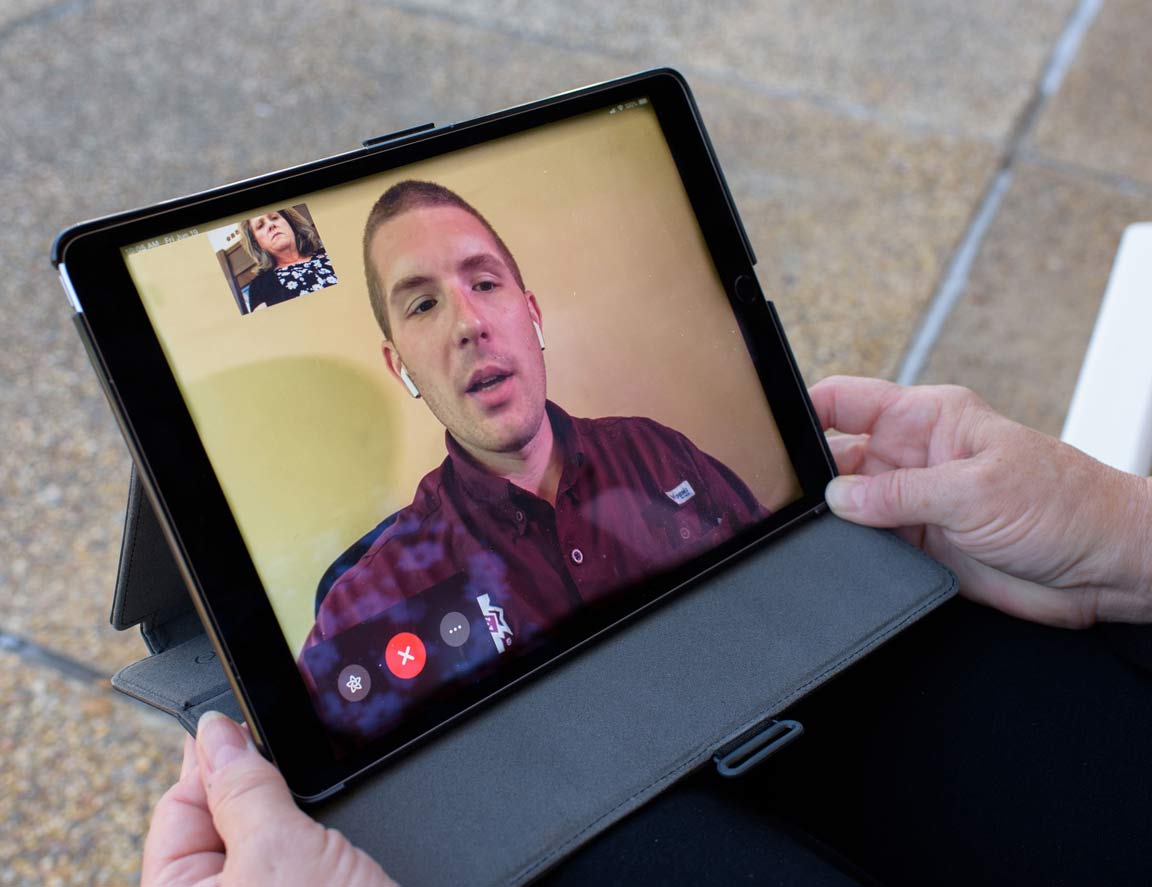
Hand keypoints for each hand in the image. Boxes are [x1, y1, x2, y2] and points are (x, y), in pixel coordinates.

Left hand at [142, 711, 395, 886]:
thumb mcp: (280, 851)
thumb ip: (243, 786)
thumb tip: (216, 732)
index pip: (176, 810)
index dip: (212, 763)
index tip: (244, 722)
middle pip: (217, 822)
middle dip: (256, 791)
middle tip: (292, 767)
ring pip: (262, 839)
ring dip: (291, 818)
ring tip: (317, 829)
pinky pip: (290, 862)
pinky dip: (312, 844)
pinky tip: (335, 851)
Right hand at [810, 376, 1151, 627]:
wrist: (1107, 567)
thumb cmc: (1066, 505)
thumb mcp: (976, 489)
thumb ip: (900, 494)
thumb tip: (838, 496)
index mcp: (927, 418)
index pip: (847, 401)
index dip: (806, 409)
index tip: (774, 431)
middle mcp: (914, 457)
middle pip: (837, 456)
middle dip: (812, 473)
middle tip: (788, 495)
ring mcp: (914, 502)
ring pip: (848, 505)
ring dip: (833, 518)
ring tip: (816, 528)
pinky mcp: (920, 546)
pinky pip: (869, 545)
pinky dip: (852, 551)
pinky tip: (842, 556)